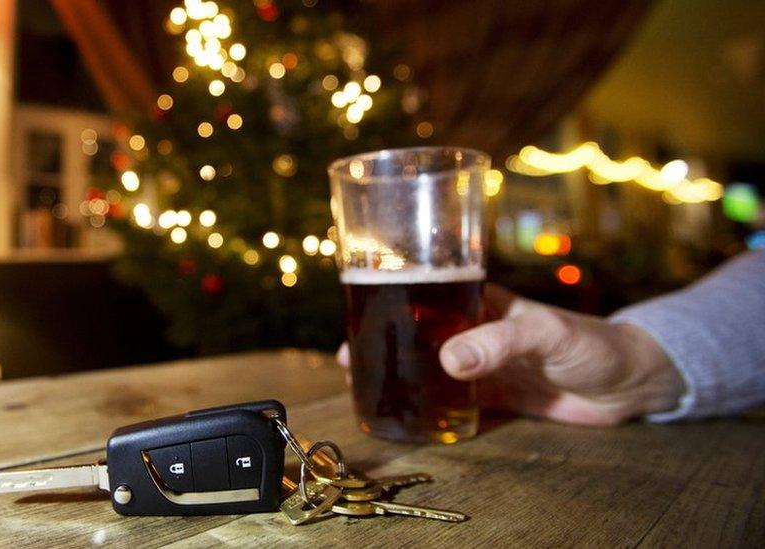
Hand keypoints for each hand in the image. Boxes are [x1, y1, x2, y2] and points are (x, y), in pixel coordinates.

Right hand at [338, 285, 684, 426]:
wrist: (628, 386)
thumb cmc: (590, 342)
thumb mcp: (544, 333)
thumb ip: (499, 342)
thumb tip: (448, 360)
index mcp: (480, 302)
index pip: (427, 293)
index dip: (390, 300)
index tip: (356, 314)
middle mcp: (473, 331)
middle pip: (417, 332)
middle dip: (381, 341)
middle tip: (348, 358)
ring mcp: (480, 365)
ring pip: (427, 367)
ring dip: (398, 374)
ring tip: (363, 383)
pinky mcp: (491, 397)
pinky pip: (450, 401)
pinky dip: (425, 406)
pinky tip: (401, 413)